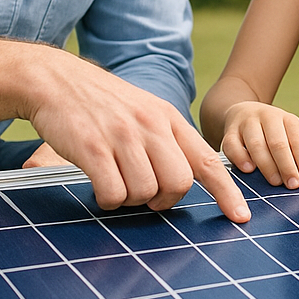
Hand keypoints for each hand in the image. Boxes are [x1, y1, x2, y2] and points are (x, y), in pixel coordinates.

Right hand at [25, 52, 249, 221]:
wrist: (58, 81)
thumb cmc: (104, 105)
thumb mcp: (147, 112)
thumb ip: (169, 142)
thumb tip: (186, 181)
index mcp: (170, 119)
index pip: (207, 160)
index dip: (226, 191)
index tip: (240, 217)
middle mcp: (152, 126)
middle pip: (179, 183)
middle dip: (164, 200)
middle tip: (147, 196)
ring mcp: (123, 136)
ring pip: (144, 192)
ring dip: (130, 200)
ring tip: (116, 182)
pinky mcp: (93, 148)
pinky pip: (113, 193)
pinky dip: (107, 200)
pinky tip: (99, 185)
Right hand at [221, 101, 298, 188]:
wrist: (243, 112)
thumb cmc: (271, 133)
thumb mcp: (288, 136)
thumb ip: (296, 156)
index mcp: (287, 119)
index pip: (298, 141)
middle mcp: (268, 117)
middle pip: (278, 142)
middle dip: (287, 166)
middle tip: (293, 184)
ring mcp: (247, 123)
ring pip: (256, 144)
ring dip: (267, 166)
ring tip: (276, 182)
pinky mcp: (229, 132)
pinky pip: (233, 145)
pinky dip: (240, 158)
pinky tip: (248, 169)